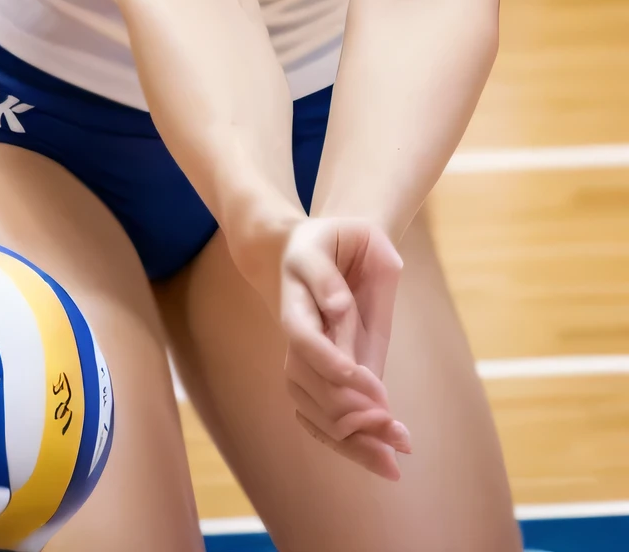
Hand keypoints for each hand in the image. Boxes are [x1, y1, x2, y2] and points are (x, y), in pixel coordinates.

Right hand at [279, 217, 409, 478]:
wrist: (311, 251)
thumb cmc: (337, 238)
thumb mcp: (344, 232)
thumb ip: (332, 272)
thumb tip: (339, 310)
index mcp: (296, 292)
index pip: (303, 334)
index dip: (329, 360)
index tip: (363, 382)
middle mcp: (296, 332)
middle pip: (310, 384)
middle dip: (352, 411)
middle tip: (395, 429)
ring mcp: (306, 359)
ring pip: (315, 409)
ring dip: (353, 438)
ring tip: (395, 455)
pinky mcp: (320, 377)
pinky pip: (323, 419)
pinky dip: (349, 444)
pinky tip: (381, 459)